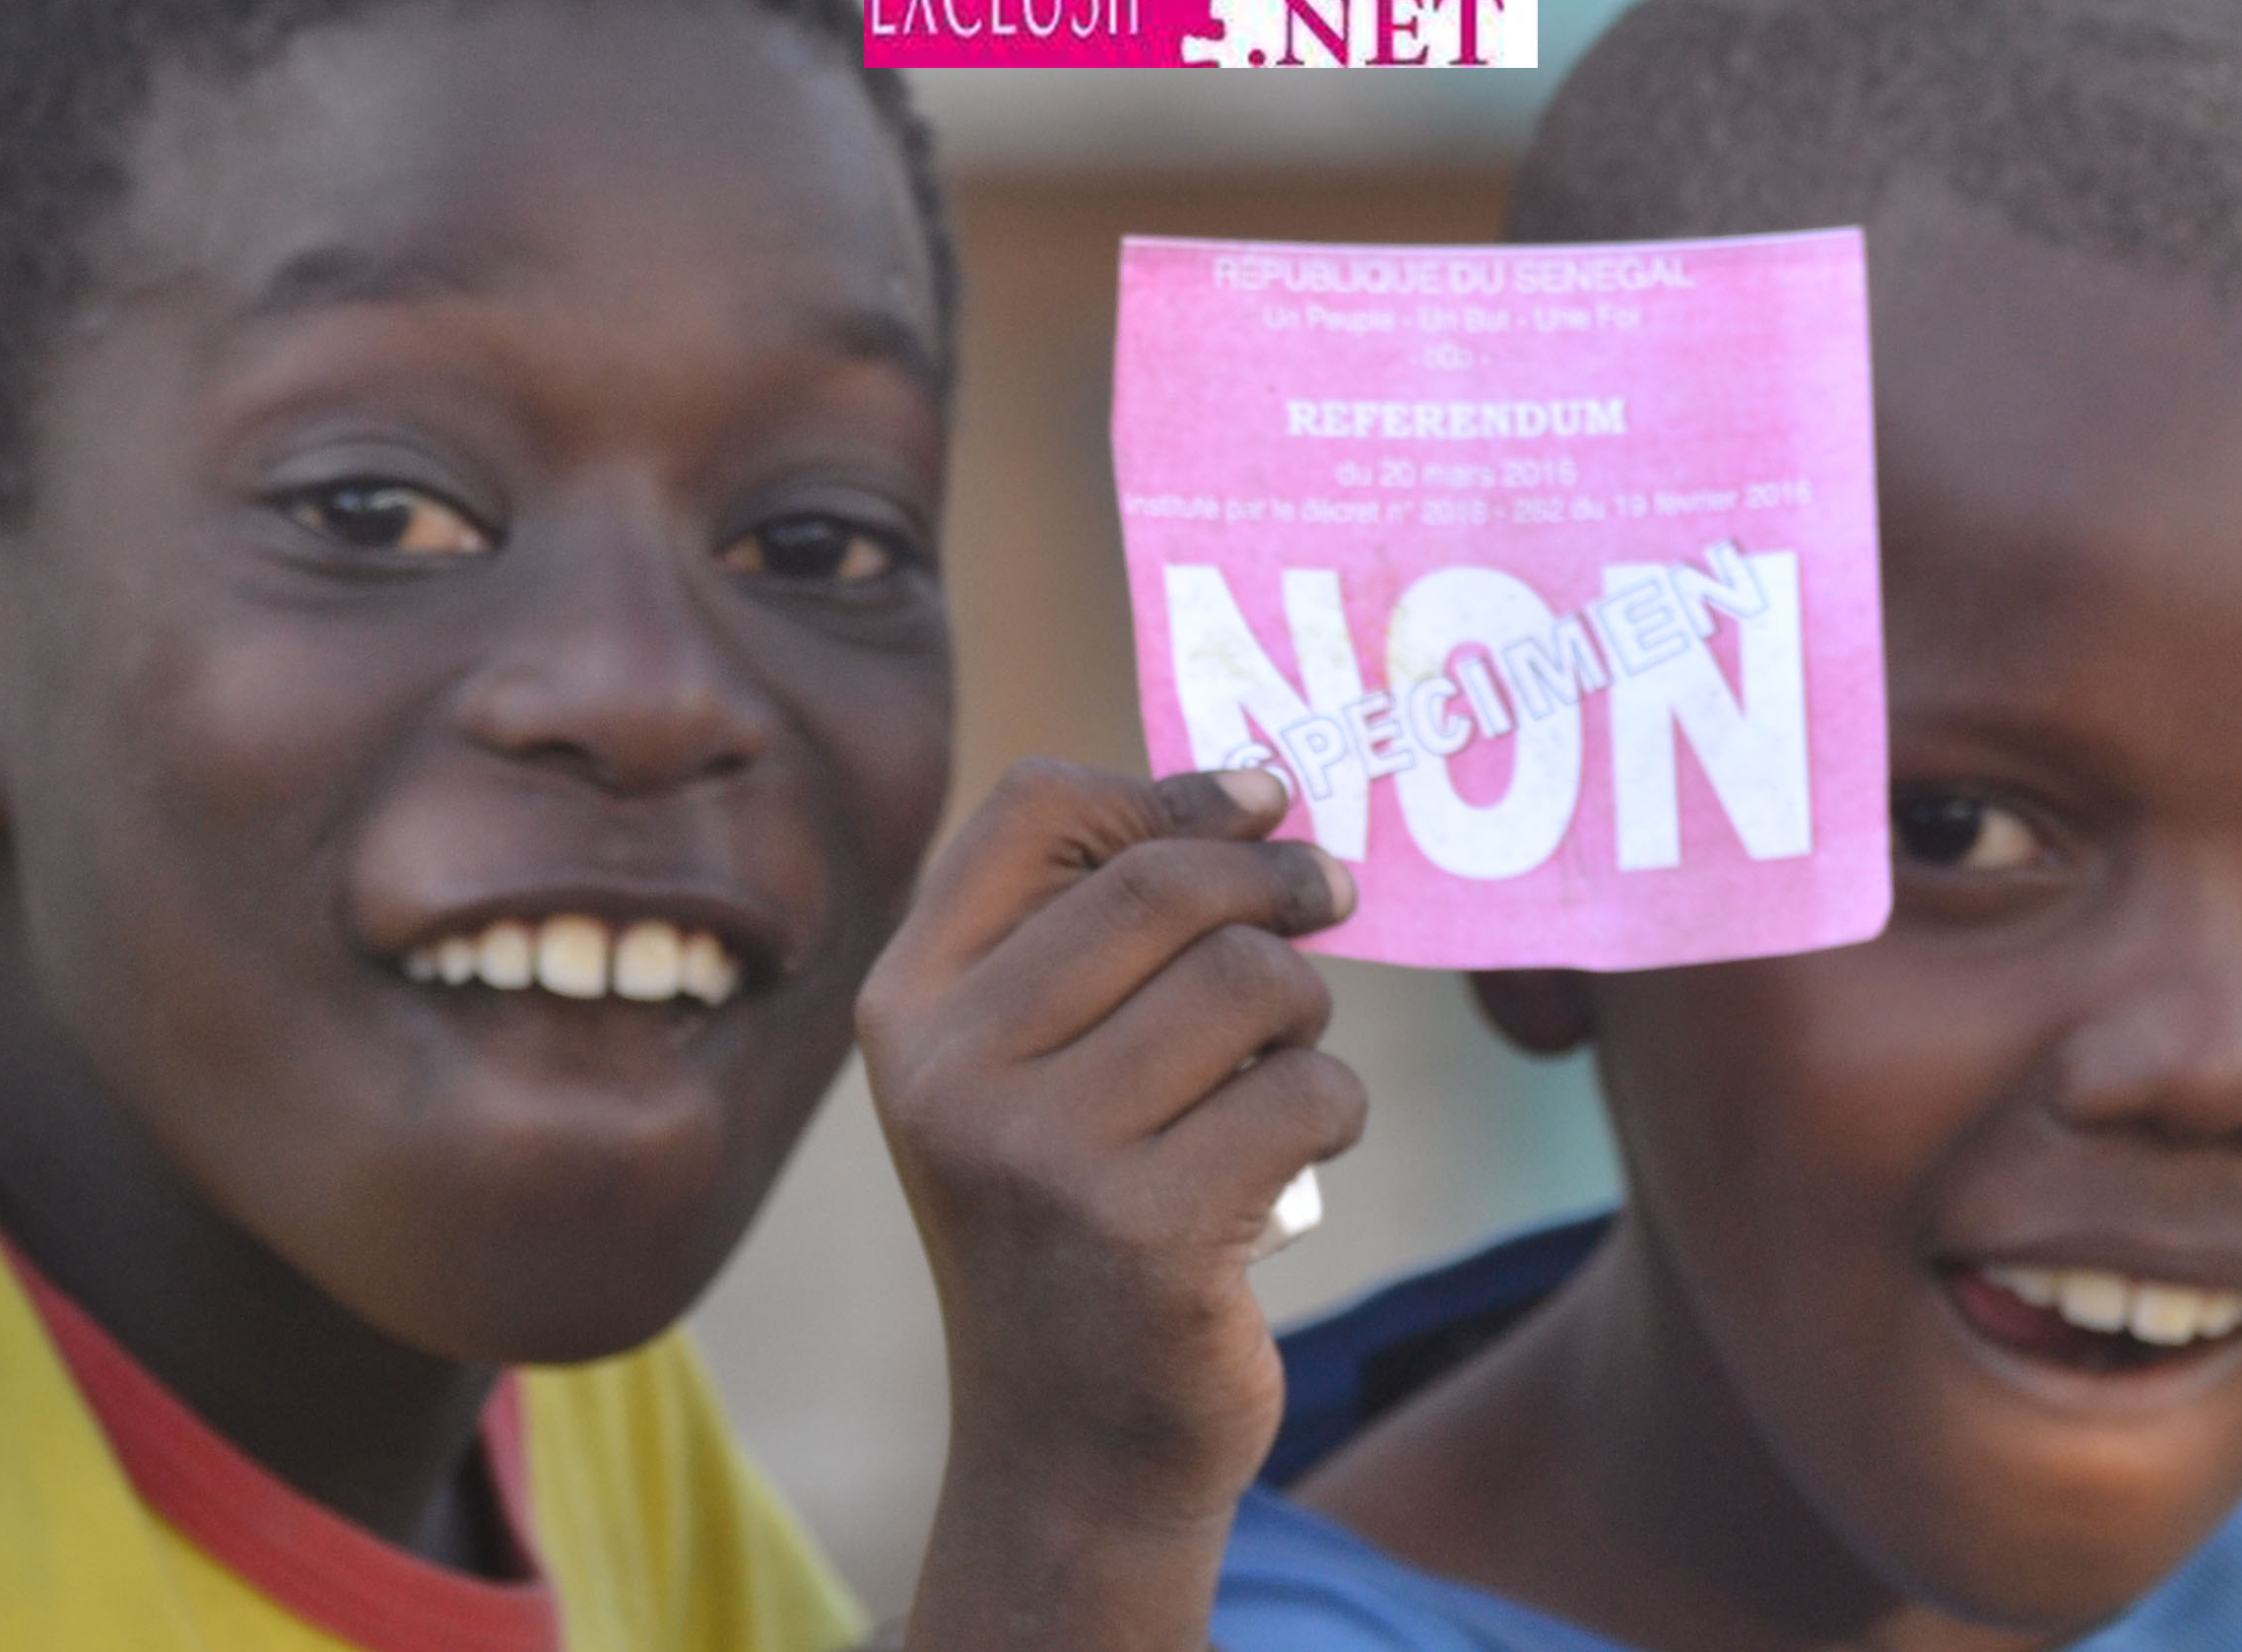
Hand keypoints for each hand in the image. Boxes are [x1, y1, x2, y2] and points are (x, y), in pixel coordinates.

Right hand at [864, 760, 1364, 1639]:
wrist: (1068, 1451)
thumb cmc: (1073, 1224)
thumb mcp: (1025, 1073)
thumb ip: (1092, 942)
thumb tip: (1253, 800)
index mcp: (907, 1006)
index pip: (1036, 812)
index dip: (1168, 790)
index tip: (1263, 801)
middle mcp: (950, 1070)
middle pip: (1160, 885)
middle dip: (1276, 882)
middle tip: (1334, 897)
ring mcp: (1042, 1155)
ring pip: (1247, 984)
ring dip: (1306, 1014)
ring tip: (1288, 1066)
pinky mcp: (1147, 1234)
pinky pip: (1302, 1095)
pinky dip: (1331, 1110)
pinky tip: (1299, 1157)